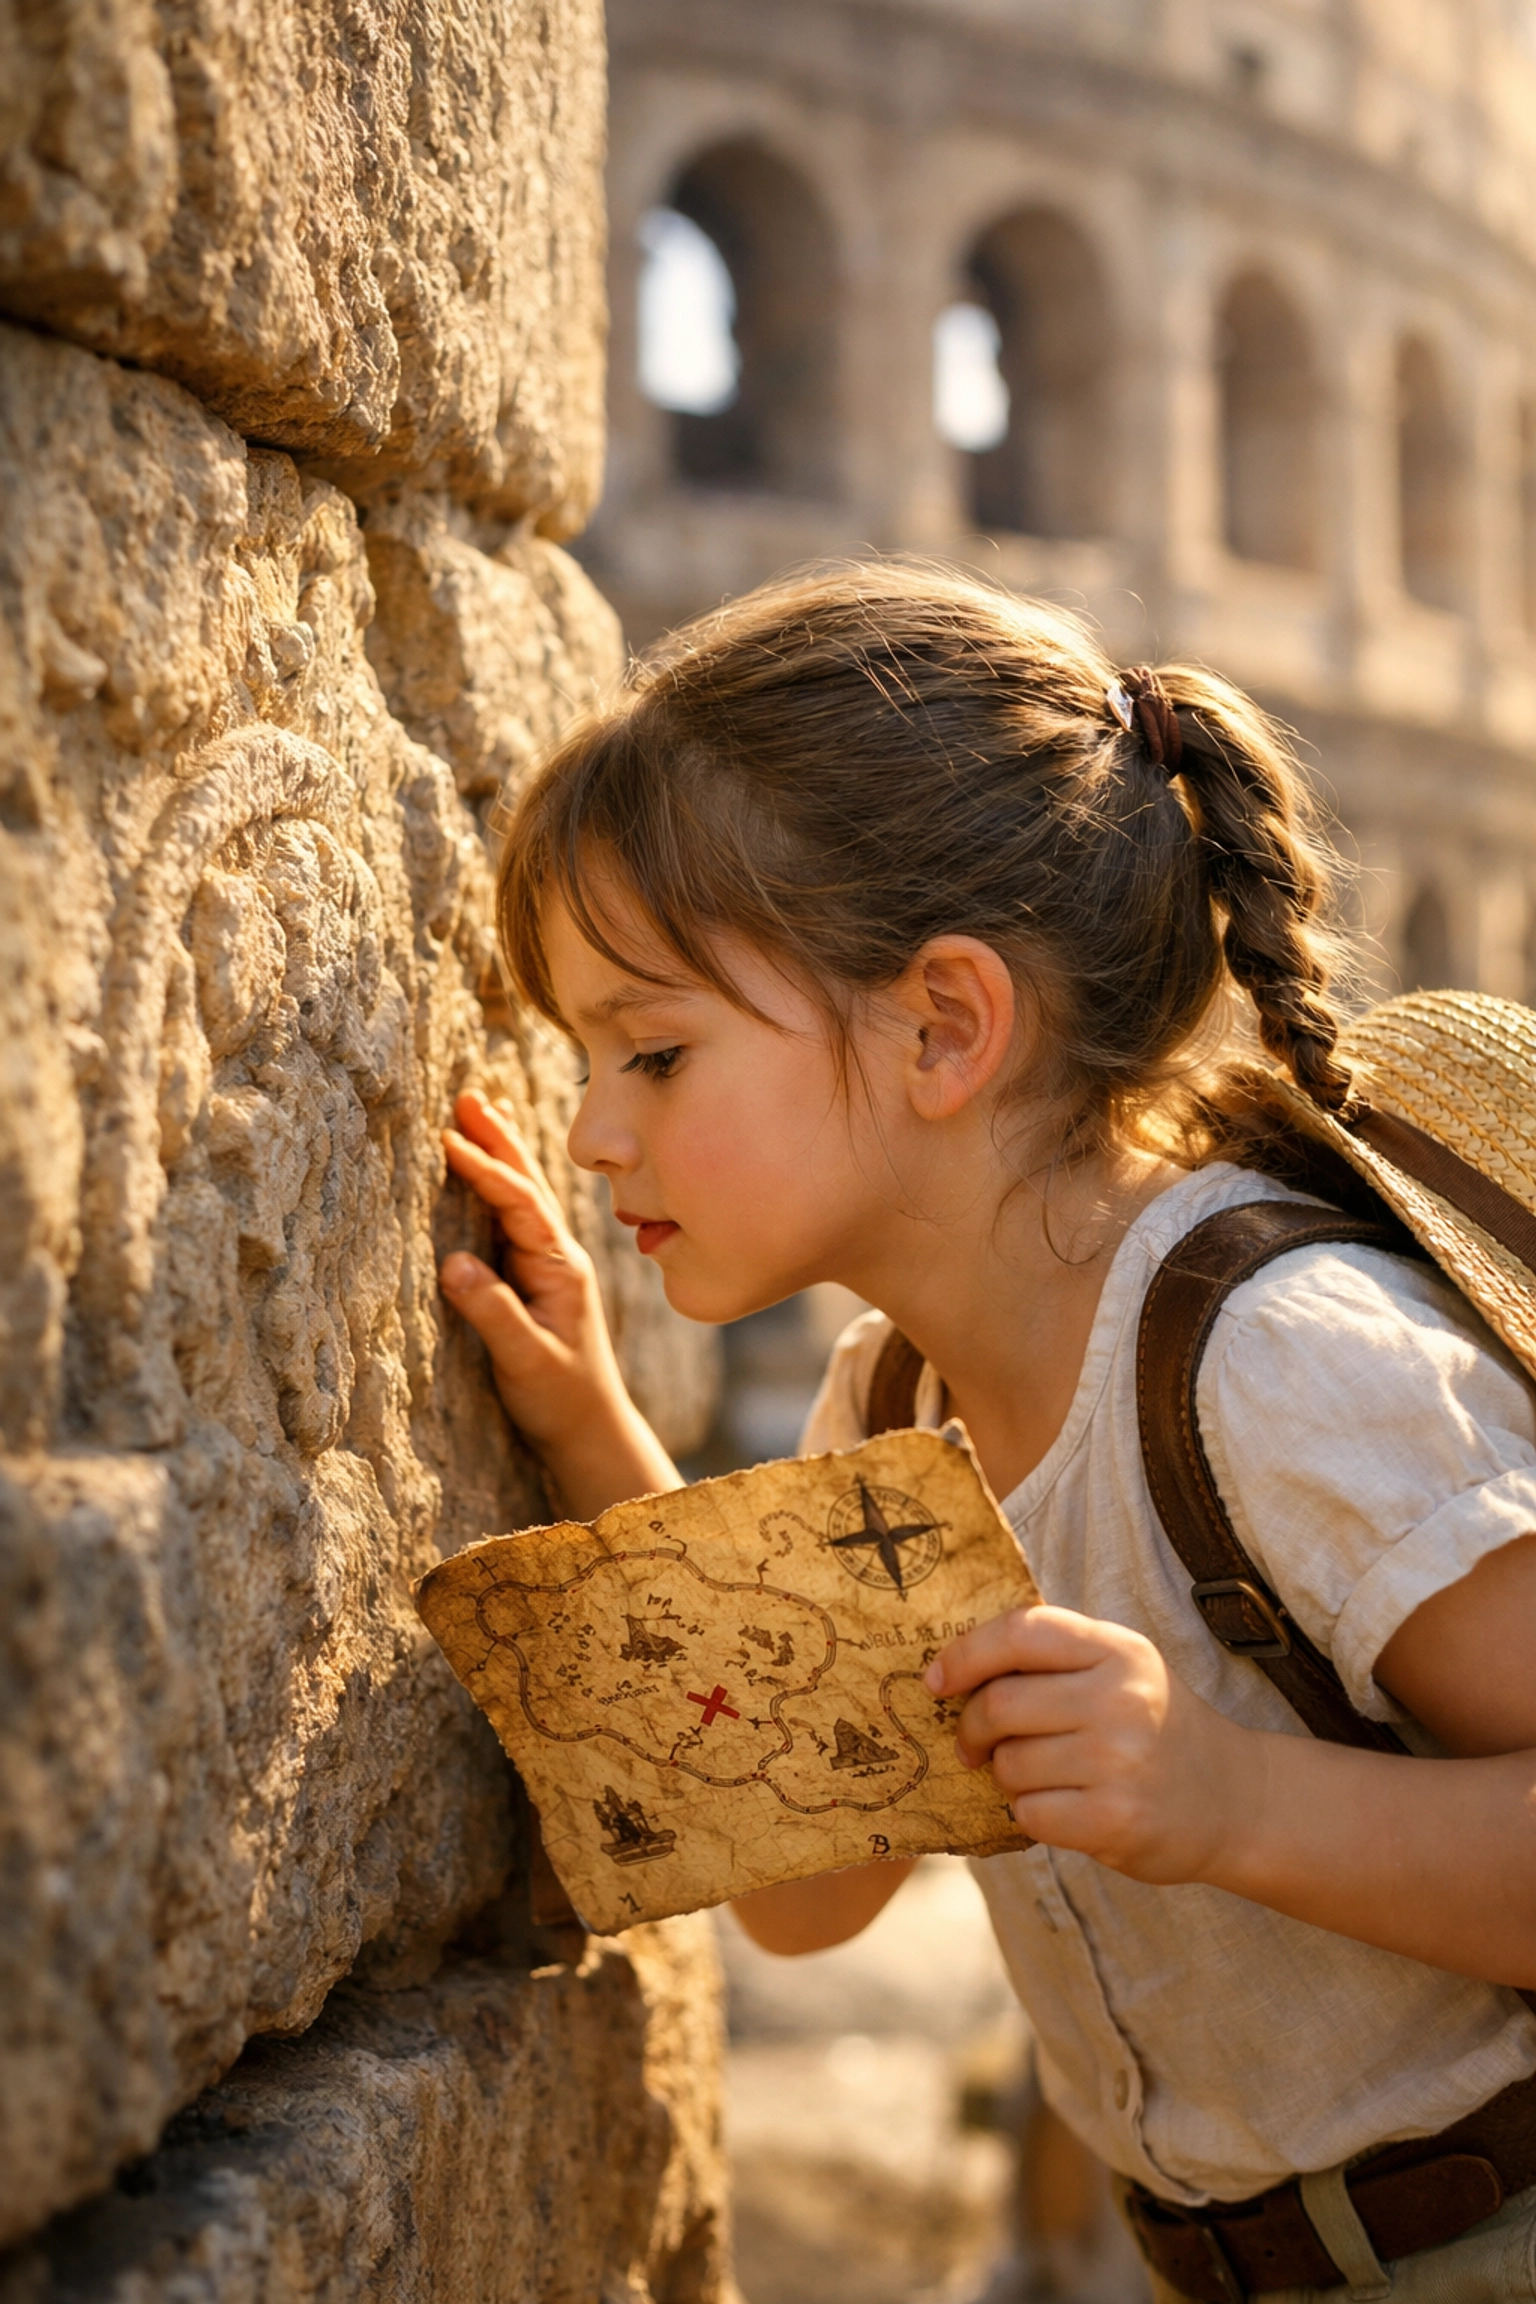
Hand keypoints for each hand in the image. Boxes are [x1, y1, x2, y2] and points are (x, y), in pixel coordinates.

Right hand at [439, 1090, 677, 1514]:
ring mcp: (548, 1264)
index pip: (519, 1204)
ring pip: (522, 1196)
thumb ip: (494, 1313)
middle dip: (497, 1139)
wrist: (591, 1431)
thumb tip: (453, 1263)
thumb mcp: (526, 1360)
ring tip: (478, 1111)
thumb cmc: (561, 1399)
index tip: (449, 1139)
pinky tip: (488, 1171)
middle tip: (467, 1095)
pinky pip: (514, 1219)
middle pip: (526, 1184)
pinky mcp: (536, 1278)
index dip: (484, 1169)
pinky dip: (499, 1186)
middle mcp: (558, 1256)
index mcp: (560, 1267)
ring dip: (499, 1153)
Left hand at [927, 1606, 1247, 1884]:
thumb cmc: (1154, 1725)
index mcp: (1117, 1649)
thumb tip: (952, 1666)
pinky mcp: (1116, 1821)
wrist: (1235, 1798)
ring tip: (1040, 1777)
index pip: (1020, 1632)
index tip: (936, 1680)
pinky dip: (1030, 1813)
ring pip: (1010, 1765)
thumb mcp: (1121, 1668)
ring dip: (1007, 1776)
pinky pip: (1030, 1812)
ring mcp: (1119, 1762)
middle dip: (972, 1729)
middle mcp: (1121, 1699)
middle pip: (1000, 1704)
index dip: (965, 1653)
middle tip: (974, 1744)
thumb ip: (1053, 1657)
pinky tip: (1062, 1808)